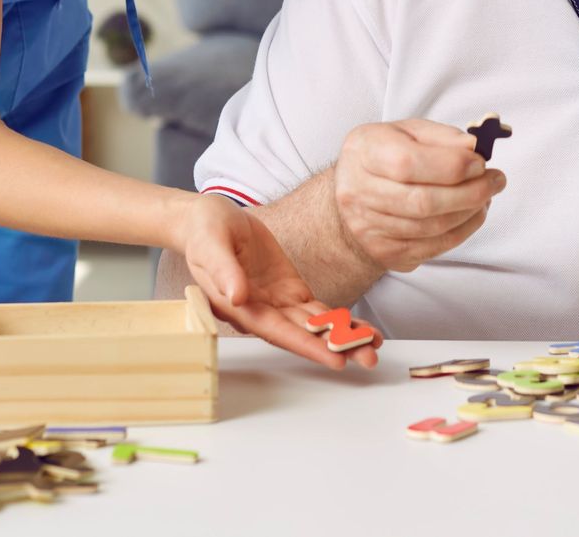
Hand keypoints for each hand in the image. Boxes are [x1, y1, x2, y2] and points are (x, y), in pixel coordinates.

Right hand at [172, 193, 382, 369]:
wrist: (208, 219)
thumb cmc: (204, 232)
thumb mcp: (210, 245)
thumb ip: (223, 270)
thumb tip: (237, 295)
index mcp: (240, 307)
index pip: (278, 332)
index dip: (307, 345)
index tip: (335, 358)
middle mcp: (261, 311)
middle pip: (303, 335)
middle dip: (336, 347)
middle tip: (368, 358)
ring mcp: (277, 301)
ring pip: (315, 325)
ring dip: (343, 336)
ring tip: (374, 345)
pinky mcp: (289, 288)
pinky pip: (317, 309)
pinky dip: (339, 318)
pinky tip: (360, 327)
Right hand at [332, 119, 505, 271]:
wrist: (353, 193)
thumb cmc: (385, 156)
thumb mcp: (408, 132)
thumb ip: (442, 137)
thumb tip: (474, 148)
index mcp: (364, 151)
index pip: (408, 163)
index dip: (451, 166)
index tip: (480, 163)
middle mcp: (358, 191)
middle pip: (422, 202)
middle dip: (470, 193)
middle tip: (496, 181)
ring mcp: (368, 227)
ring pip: (431, 228)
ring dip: (470, 213)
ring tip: (486, 196)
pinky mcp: (385, 252)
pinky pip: (432, 248)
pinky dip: (461, 232)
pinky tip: (473, 214)